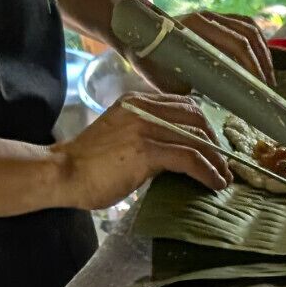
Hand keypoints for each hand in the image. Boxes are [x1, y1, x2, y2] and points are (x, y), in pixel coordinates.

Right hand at [51, 93, 230, 210]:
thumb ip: (146, 135)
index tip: (214, 147)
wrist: (62, 172)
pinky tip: (214, 185)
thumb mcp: (120, 137)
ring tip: (223, 179)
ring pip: (196, 139)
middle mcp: (142, 108)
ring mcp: (144, 127)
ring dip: (216, 162)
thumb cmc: (88, 164)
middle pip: (196, 117)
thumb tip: (176, 153)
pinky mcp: (146, 150)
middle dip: (215, 142)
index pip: (183, 105)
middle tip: (223, 164)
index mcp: (136, 101)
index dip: (205, 126)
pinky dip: (207, 173)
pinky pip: (190, 158)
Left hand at [138, 9, 274, 91]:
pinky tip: (260, 61)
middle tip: (267, 88)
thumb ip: (193, 90)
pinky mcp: (215, 17)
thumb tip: (219, 107)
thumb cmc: (151, 63)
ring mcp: (212, 15)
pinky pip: (244, 25)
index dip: (252, 67)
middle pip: (247, 35)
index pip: (236, 44)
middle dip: (262, 63)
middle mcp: (206, 17)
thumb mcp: (170, 82)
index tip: (259, 88)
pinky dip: (256, 42)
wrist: (135, 38)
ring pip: (250, 28)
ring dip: (263, 52)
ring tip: (267, 76)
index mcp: (195, 30)